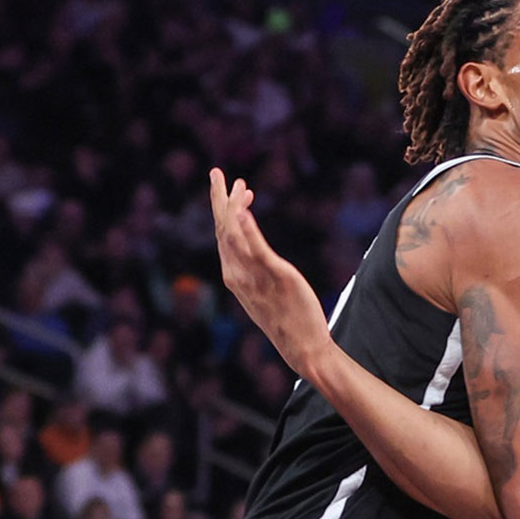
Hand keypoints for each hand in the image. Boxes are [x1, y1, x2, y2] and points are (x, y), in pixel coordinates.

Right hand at [208, 168, 336, 381]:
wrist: (301, 345)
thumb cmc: (285, 320)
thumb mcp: (263, 291)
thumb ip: (254, 271)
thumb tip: (253, 255)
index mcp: (233, 276)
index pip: (223, 235)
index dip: (226, 209)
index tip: (237, 189)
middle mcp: (238, 274)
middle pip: (223, 229)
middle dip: (220, 199)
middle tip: (218, 173)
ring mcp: (255, 276)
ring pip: (237, 235)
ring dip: (235, 207)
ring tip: (239, 184)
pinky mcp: (277, 276)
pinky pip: (258, 250)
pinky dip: (248, 231)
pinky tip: (245, 212)